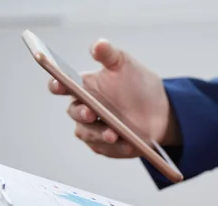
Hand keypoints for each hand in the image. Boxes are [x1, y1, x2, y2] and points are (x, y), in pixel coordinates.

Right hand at [49, 39, 180, 156]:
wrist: (160, 110)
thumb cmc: (138, 84)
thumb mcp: (126, 65)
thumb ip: (109, 55)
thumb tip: (98, 44)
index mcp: (84, 87)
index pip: (62, 86)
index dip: (57, 85)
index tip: (59, 84)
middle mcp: (85, 110)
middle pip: (74, 113)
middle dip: (81, 113)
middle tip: (91, 113)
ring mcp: (94, 130)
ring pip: (87, 134)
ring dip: (99, 135)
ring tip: (114, 134)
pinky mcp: (106, 147)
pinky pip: (107, 149)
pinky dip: (117, 148)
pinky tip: (128, 145)